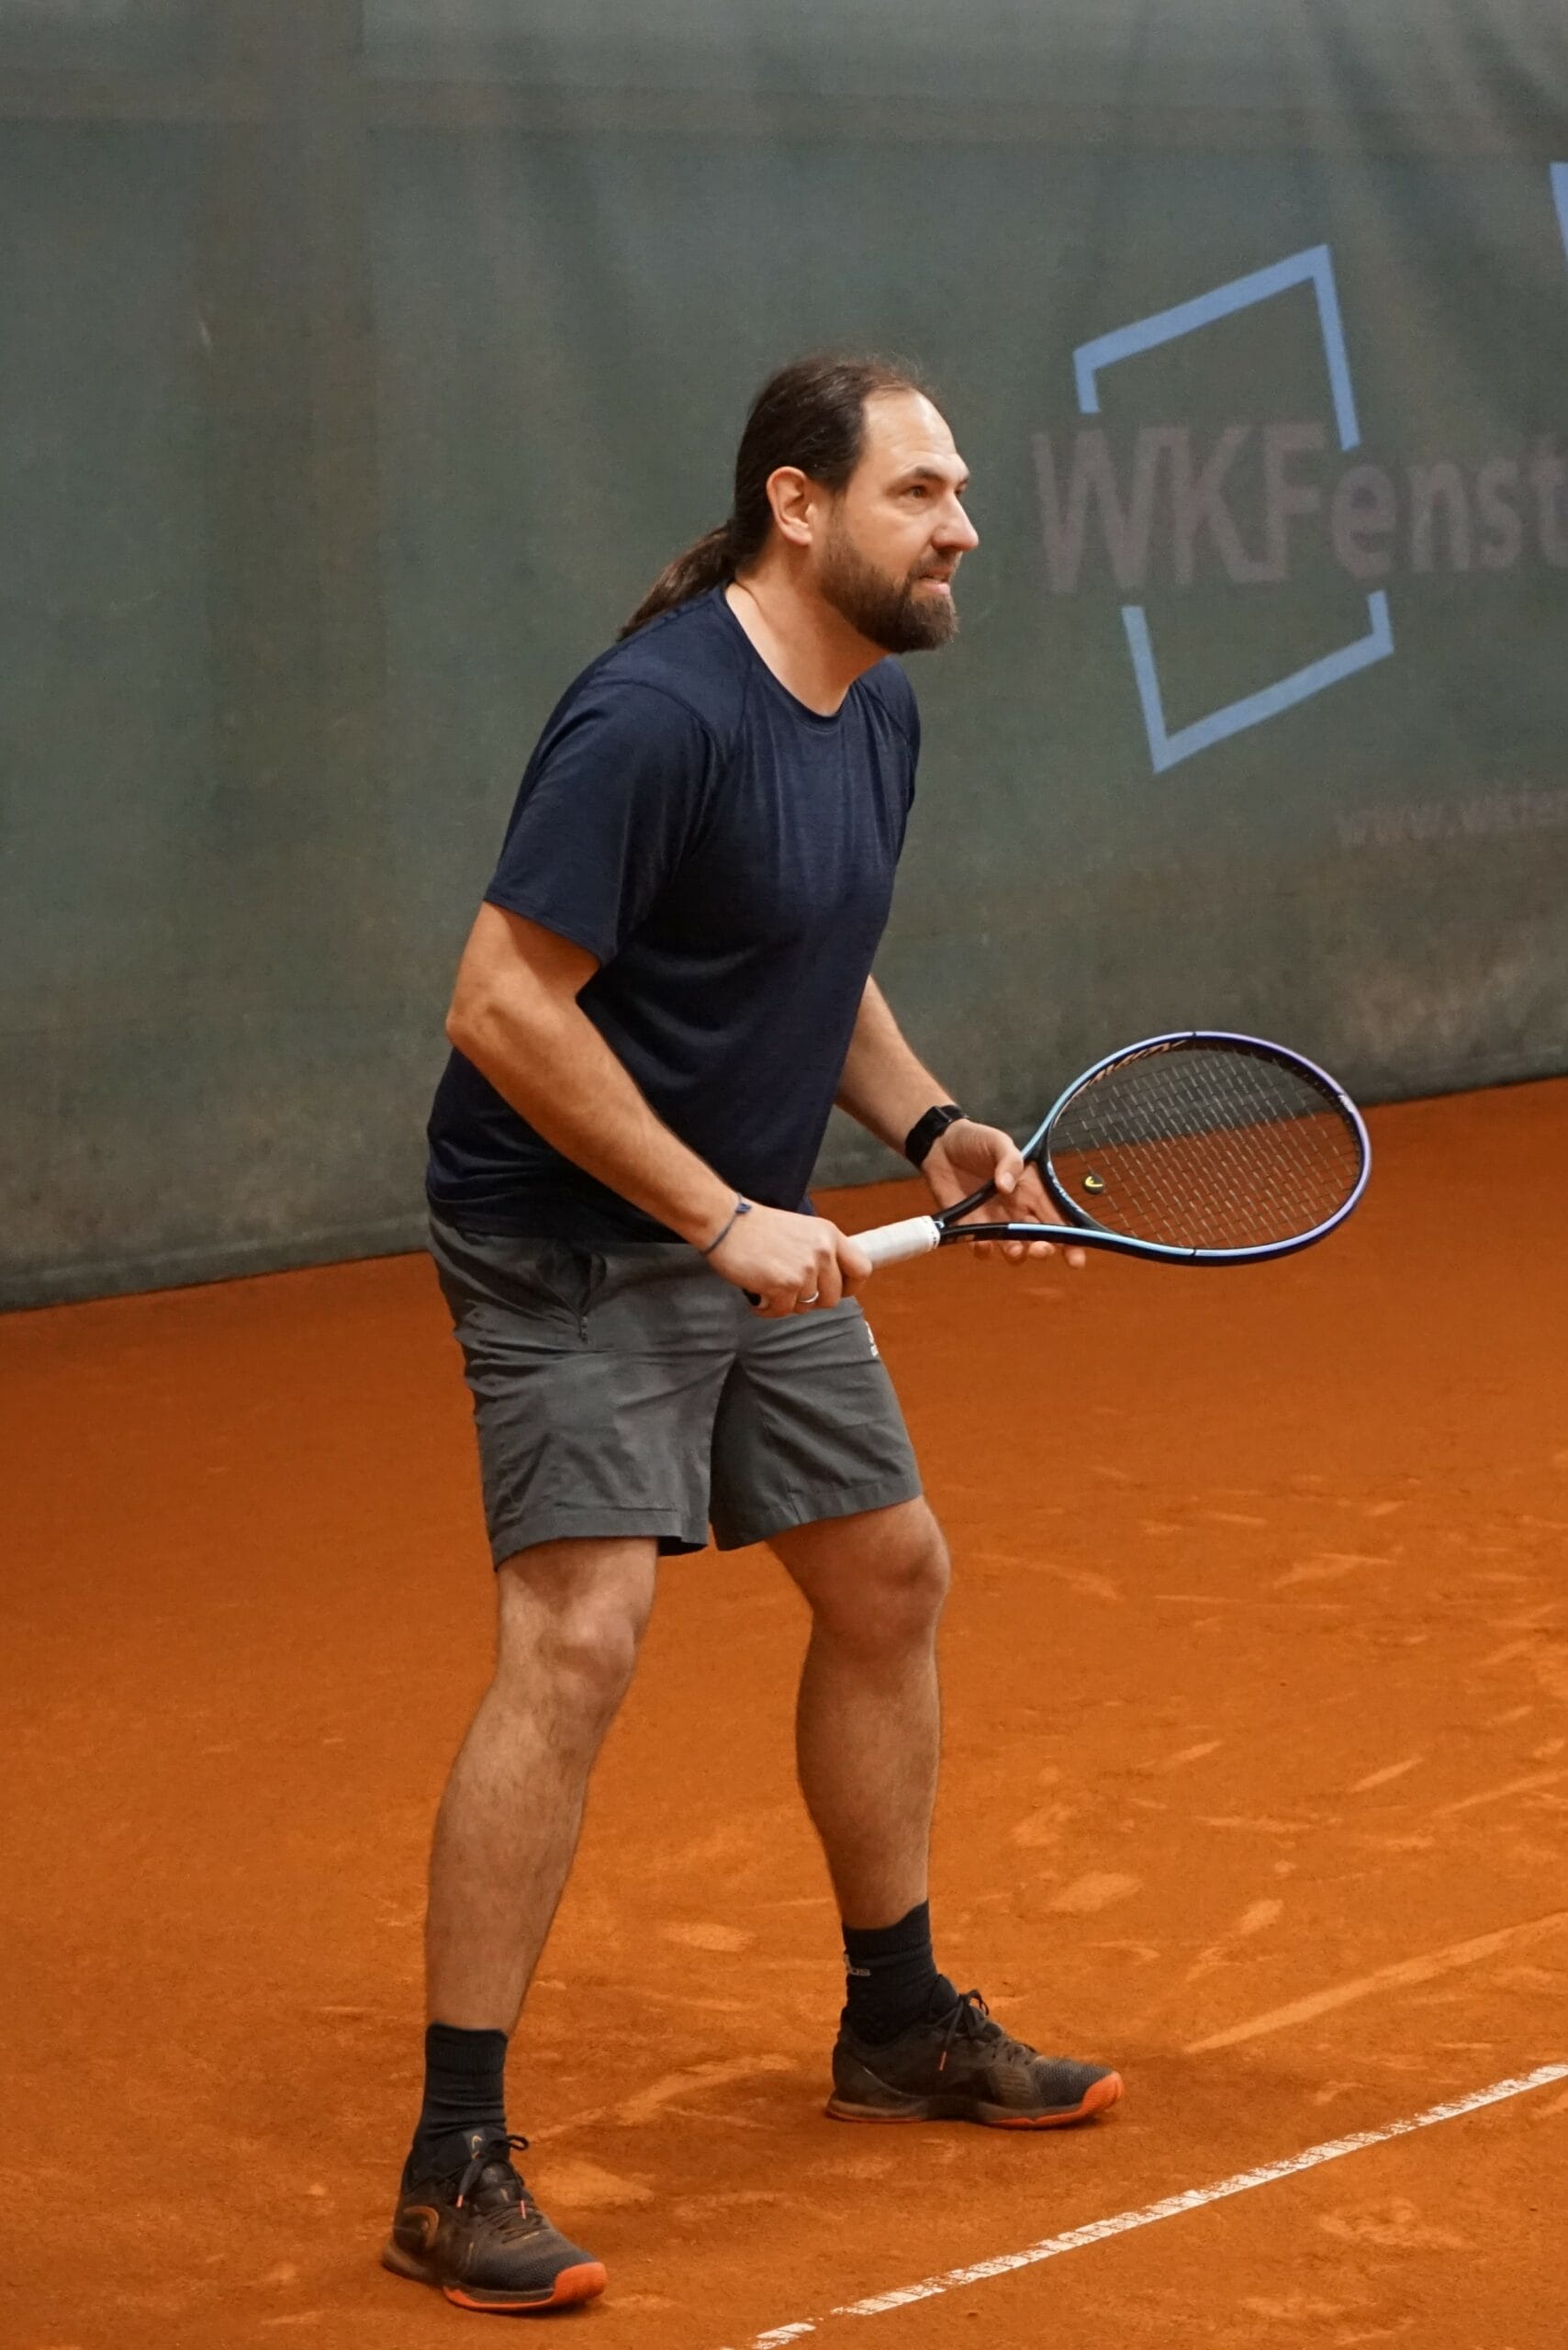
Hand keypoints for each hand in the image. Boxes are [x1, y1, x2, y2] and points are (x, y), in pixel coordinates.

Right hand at [706, 1202, 872, 1315]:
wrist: (725, 1221)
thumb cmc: (756, 1226)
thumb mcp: (801, 1230)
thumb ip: (819, 1251)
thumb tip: (829, 1283)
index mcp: (829, 1235)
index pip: (862, 1269)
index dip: (850, 1286)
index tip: (835, 1291)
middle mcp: (822, 1251)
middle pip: (833, 1297)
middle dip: (811, 1301)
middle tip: (789, 1292)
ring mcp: (804, 1269)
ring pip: (806, 1306)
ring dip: (786, 1303)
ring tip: (768, 1289)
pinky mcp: (783, 1284)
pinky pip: (782, 1312)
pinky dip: (767, 1310)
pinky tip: (757, 1297)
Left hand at [922, 1120, 1086, 1267]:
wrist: (940, 1145)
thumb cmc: (976, 1140)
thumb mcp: (997, 1142)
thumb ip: (1009, 1160)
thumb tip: (1006, 1185)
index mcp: (1032, 1190)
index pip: (1058, 1218)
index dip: (1070, 1240)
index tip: (1076, 1258)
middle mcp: (1018, 1210)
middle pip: (1039, 1239)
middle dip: (1044, 1250)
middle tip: (1041, 1249)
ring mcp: (995, 1221)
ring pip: (1014, 1249)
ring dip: (1018, 1255)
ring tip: (1015, 1251)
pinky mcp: (970, 1226)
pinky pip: (982, 1247)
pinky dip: (984, 1250)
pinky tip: (982, 1244)